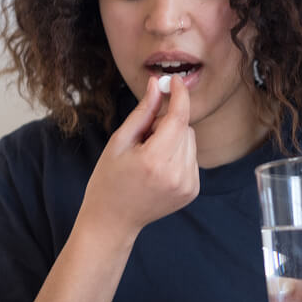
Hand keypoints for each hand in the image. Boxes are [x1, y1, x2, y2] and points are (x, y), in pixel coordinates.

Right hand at [75, 75, 198, 239]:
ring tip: (149, 156)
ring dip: (174, 139)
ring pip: (190, 141)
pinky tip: (158, 168)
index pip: (178, 118)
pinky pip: (192, 157)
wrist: (113, 221)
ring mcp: (187, 185)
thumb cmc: (109, 179)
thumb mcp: (119, 141)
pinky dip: (178, 154)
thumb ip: (143, 112)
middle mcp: (176, 174)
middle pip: (185, 128)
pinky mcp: (192, 191)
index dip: (179, 95)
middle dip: (167, 124)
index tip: (176, 81)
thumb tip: (157, 84)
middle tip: (143, 139)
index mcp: (154, 161)